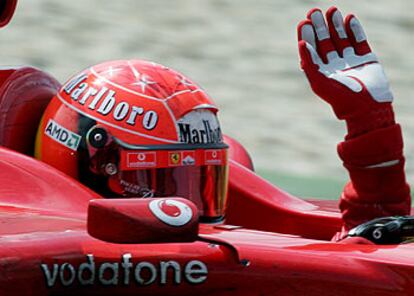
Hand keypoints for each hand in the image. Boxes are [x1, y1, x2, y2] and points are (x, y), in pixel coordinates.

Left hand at [297, 7, 394, 135]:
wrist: (367, 107)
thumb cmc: (340, 98)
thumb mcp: (319, 82)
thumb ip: (310, 63)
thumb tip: (301, 44)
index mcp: (321, 72)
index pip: (311, 50)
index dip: (307, 36)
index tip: (304, 23)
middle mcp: (334, 65)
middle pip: (325, 42)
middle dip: (319, 27)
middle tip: (314, 12)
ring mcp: (350, 61)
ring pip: (341, 38)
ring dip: (335, 25)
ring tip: (332, 10)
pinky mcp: (366, 58)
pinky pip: (358, 40)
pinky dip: (354, 29)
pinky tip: (348, 19)